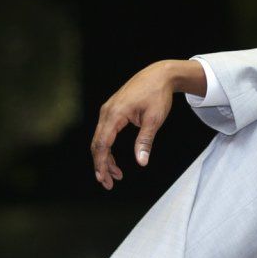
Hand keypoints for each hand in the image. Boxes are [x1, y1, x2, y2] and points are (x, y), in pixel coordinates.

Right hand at [90, 59, 203, 188]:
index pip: (102, 144)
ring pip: (100, 140)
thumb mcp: (154, 120)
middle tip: (109, 183)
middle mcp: (106, 112)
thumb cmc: (158, 94)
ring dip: (105, 158)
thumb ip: (145, 141)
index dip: (101, 163)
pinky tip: (115, 161)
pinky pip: (105, 133)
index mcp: (114, 114)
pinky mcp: (112, 111)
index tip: (104, 179)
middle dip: (101, 165)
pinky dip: (108, 148)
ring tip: (116, 175)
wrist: (159, 74)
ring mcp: (108, 111)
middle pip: (97, 144)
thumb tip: (141, 162)